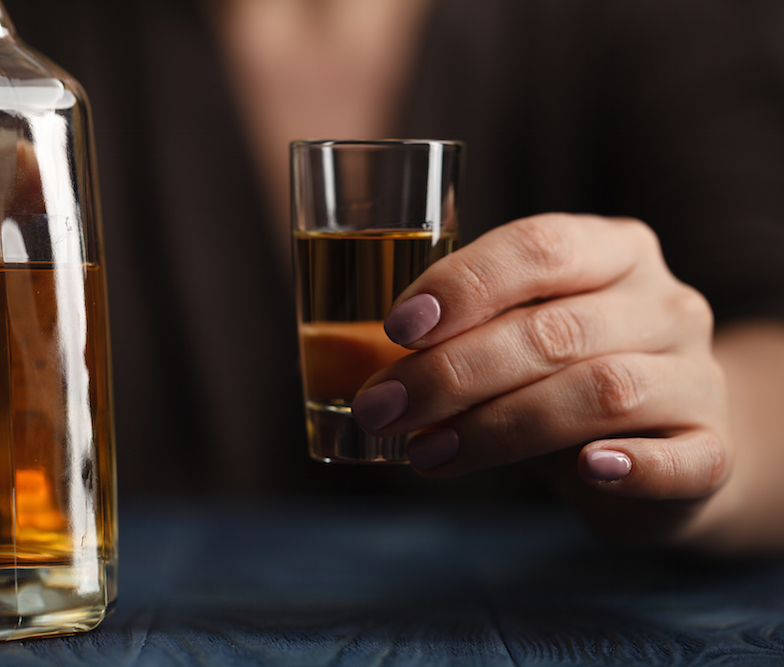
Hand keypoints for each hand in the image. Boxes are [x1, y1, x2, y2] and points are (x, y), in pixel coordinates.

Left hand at [352, 213, 731, 544]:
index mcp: (613, 251)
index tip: (397, 327)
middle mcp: (665, 303)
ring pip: (599, 391)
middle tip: (382, 408)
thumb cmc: (563, 376)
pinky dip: (632, 468)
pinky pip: (681, 460)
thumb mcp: (517, 336)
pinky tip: (584, 473)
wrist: (662, 443)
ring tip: (426, 454)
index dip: (465, 284)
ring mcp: (697, 376)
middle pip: (554, 329)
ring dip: (498, 427)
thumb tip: (362, 360)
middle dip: (452, 373)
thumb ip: (465, 334)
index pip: (540, 246)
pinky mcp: (713, 450)